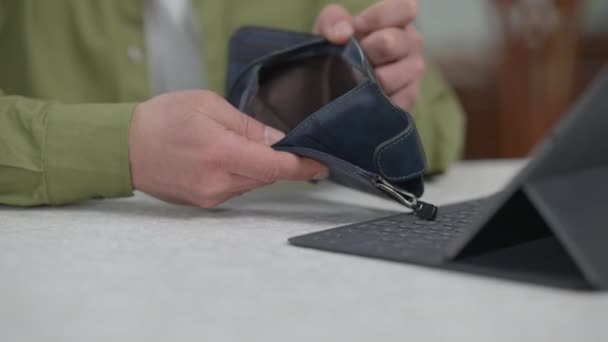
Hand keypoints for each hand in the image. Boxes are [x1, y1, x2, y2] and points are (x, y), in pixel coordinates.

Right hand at [129, 90, 327, 207]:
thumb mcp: (207, 105)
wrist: (123, 147)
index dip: (303, 167)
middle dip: (276, 159)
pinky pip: (235, 189)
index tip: (321, 165)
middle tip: (274, 141)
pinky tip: (222, 158)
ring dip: (256, 166)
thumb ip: (247, 125)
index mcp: (221, 153)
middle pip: (267, 175)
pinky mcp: (203, 202)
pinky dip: (240, 174)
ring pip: (252, 183)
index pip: (275, 166)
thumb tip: (278, 140)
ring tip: (233, 144)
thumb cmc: (161, 120)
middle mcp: (217, 181)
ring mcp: (210, 196)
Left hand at [313, 0, 423, 109]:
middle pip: (390, 43)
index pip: (405, 7)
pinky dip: (375, 101)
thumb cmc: (340, 49)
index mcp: (398, 19)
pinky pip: (394, 101)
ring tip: (359, 79)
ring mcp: (413, 71)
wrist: (336, 84)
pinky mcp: (410, 97)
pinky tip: (368, 96)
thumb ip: (333, 20)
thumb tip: (343, 34)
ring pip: (389, 76)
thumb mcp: (330, 28)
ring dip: (367, 80)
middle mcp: (411, 43)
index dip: (378, 18)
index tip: (358, 27)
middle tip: (356, 58)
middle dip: (365, 52)